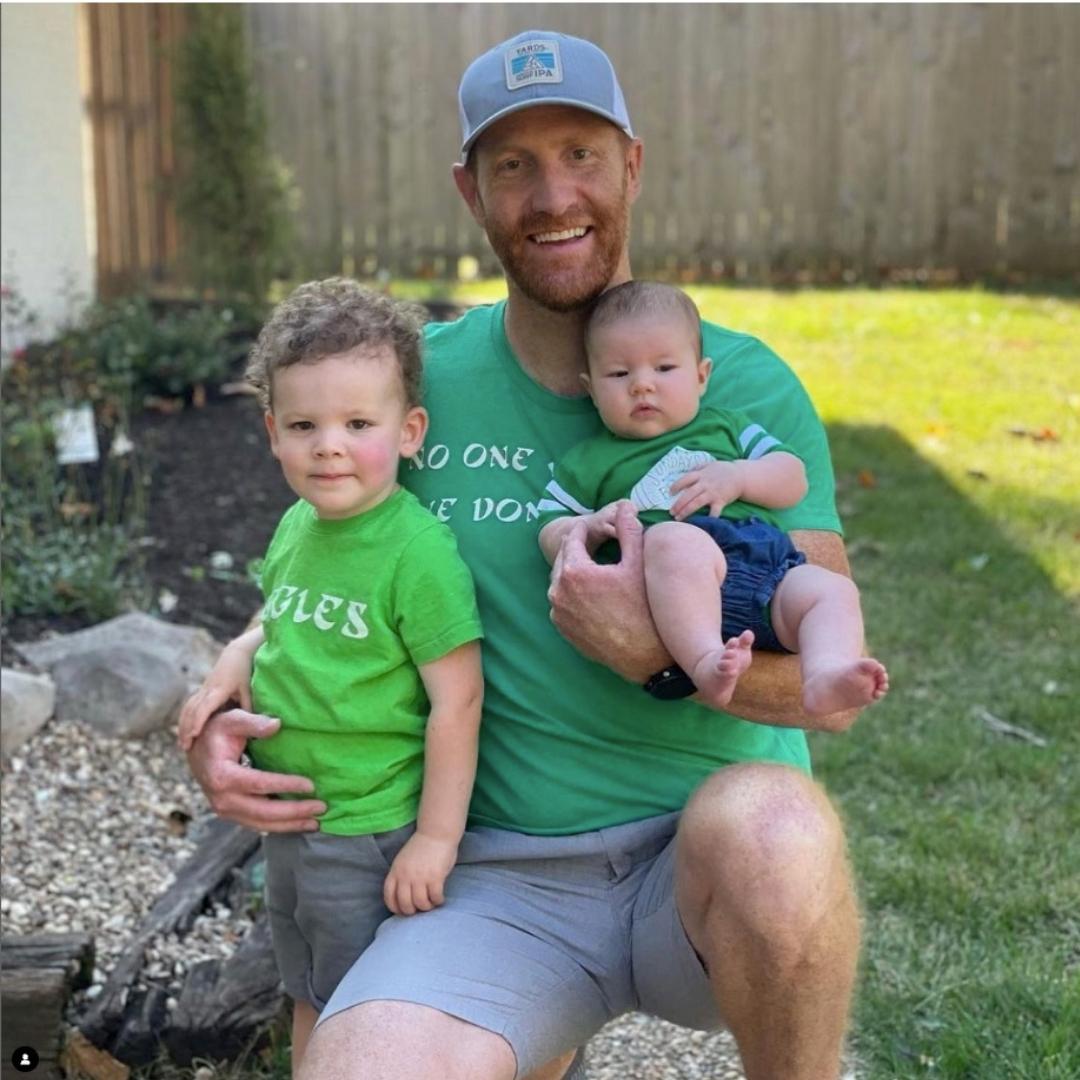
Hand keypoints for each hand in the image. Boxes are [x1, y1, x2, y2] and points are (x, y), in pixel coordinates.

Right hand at [178, 632, 258, 749]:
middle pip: (192, 710)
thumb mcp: (248, 689)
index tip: (194, 735)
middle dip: (187, 728)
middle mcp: (207, 689)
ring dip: (183, 725)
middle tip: (185, 747)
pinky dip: (186, 719)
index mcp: (219, 689)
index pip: (205, 706)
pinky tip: (185, 733)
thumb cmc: (245, 671)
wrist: (237, 653)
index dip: (199, 720)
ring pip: (188, 708)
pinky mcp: (202, 690)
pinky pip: (189, 706)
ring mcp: (203, 689)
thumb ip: (248, 707)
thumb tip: (252, 727)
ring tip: (183, 744)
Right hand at [185, 708, 325, 831]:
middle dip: (295, 812)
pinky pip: (257, 824)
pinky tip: (299, 823)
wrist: (197, 750)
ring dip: (290, 825)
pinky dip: (279, 826)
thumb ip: (253, 722)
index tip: (311, 785)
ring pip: (261, 824)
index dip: (286, 785)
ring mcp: (225, 810)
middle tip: (322, 807)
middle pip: (264, 811)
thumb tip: (277, 725)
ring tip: (316, 823)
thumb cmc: (217, 731)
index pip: (260, 784)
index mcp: (222, 776)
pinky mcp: (231, 814)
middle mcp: (221, 799)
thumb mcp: (232, 720)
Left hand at [383, 831, 457, 914]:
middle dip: (412, 911)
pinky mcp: (435, 877)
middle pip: (405, 904)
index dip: (395, 908)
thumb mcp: (403, 860)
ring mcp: (420, 877)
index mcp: (396, 871)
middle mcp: (406, 876)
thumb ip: (401, 875)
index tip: (402, 911)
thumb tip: (403, 895)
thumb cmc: (422, 846)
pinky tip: (440, 898)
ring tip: (431, 903)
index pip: (389, 897)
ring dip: (426, 907)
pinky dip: (438, 901)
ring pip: (420, 904)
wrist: (436, 832)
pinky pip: (435, 897)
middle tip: (420, 908)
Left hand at [548, 500, 669, 681]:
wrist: (646, 657)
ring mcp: (559, 613)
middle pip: (564, 559)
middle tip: (593, 541)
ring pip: (561, 582)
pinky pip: (563, 603)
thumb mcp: (638, 565)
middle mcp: (559, 593)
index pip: (573, 539)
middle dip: (577, 548)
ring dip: (573, 571)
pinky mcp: (564, 630)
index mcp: (574, 572)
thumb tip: (626, 505)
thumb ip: (628, 531)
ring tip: (593, 565)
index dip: (585, 529)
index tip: (594, 524)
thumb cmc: (645, 609)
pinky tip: (590, 591)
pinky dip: (572, 593)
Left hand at [669, 460, 743, 519]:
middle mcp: (705, 484)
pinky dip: (709, 518)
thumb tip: (685, 472)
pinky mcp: (721, 501)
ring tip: (678, 518)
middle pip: (688, 494)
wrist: (741, 475)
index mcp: (701, 474)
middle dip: (678, 504)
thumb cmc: (723, 470)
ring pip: (696, 503)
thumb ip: (697, 468)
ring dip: (686, 511)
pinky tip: (702, 523)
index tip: (670, 492)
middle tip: (671, 512)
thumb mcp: (708, 464)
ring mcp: (713, 493)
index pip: (685, 479)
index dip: (676, 486)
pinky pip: (714, 511)